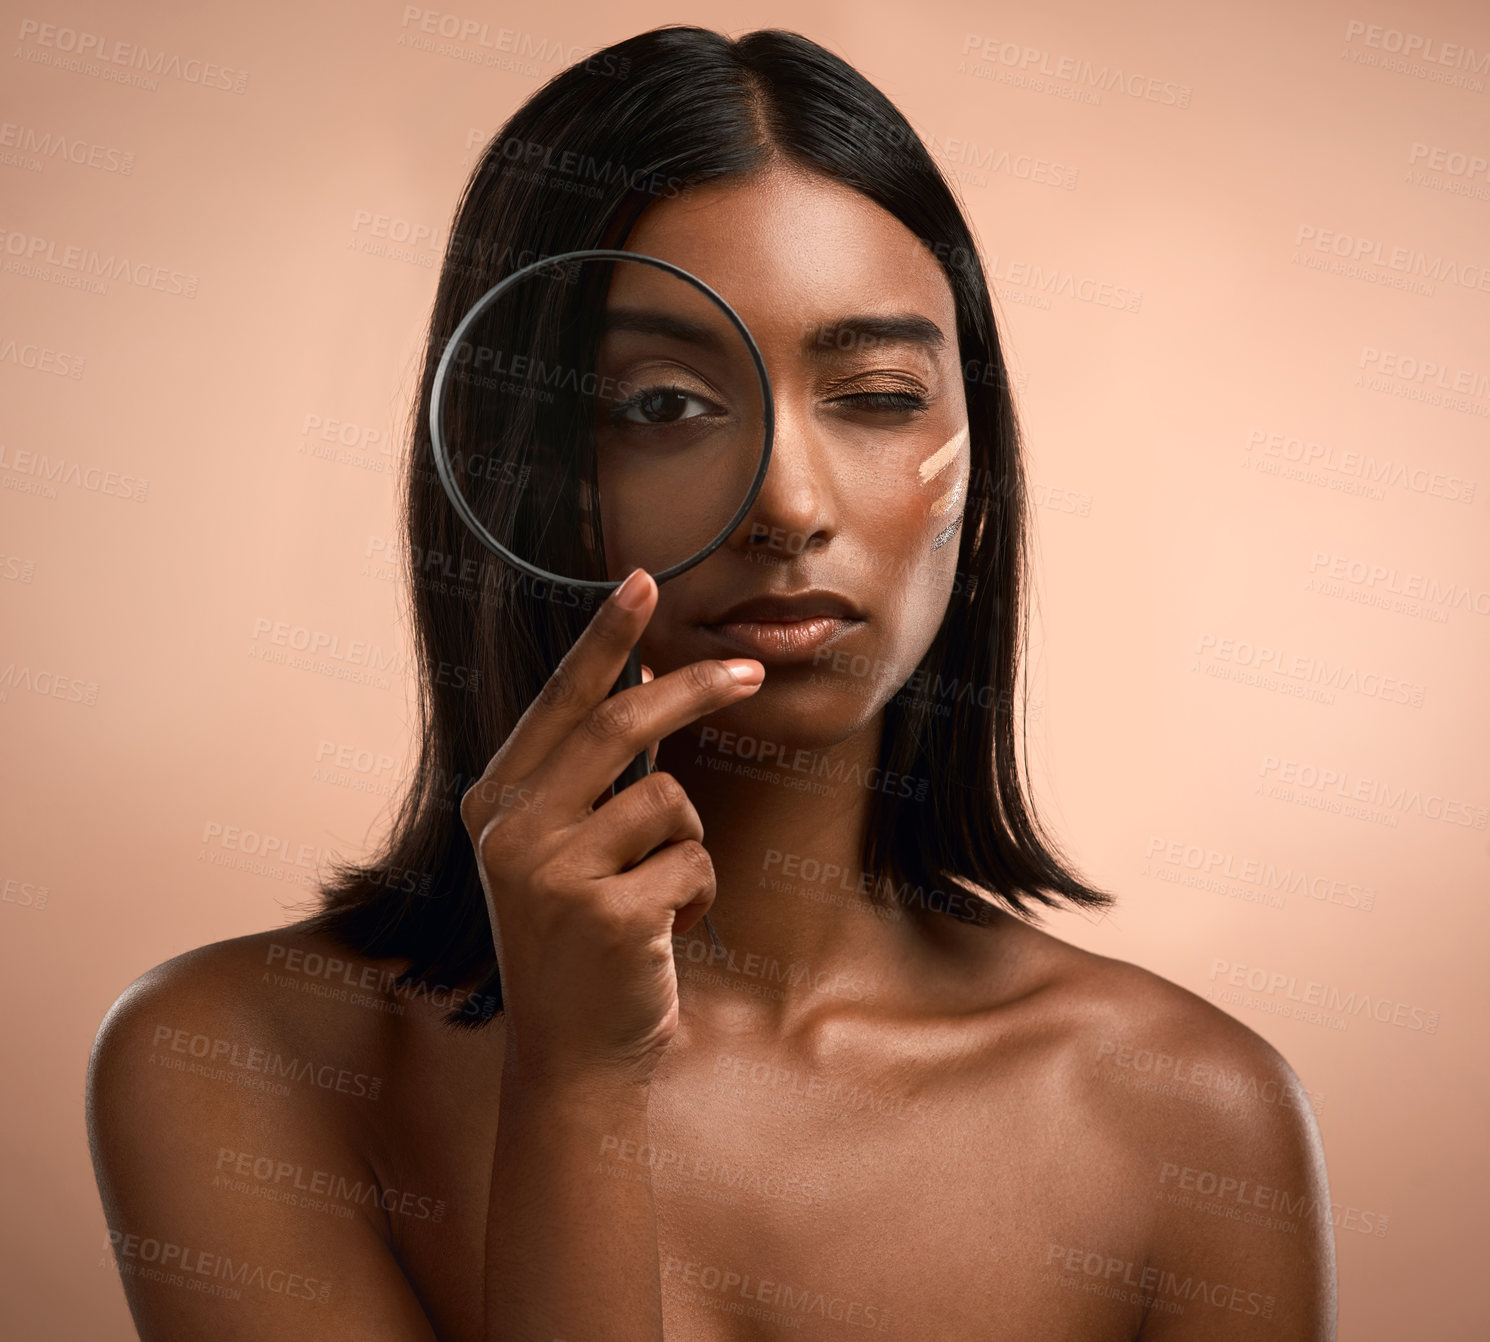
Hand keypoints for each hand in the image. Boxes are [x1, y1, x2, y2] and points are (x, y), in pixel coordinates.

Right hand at [458, 568, 763, 1092]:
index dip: (607, 638)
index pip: (560, 702)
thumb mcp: (558, 852)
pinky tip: (662, 936)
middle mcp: (511, 829)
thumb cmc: (579, 944)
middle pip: (622, 726)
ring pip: (671, 801)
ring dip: (688, 847)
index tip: (642, 580)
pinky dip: (698, 897)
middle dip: (694, 691)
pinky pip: (694, 864)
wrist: (573, 1058)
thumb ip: (585, 776)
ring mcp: (553, 871)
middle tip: (752, 672)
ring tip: (658, 897)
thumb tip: (647, 677)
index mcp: (495, 803)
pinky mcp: (605, 912)